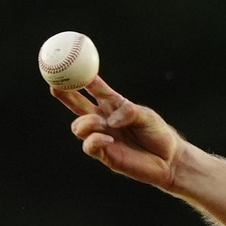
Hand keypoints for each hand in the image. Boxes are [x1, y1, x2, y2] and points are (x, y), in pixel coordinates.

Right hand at [52, 77, 183, 190]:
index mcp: (113, 105)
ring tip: (103, 123)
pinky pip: (89, 146)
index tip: (69, 66)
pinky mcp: (106, 155)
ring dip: (86, 122)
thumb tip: (109, 118)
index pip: (94, 88)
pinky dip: (95, 140)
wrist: (170, 160)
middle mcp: (104, 120)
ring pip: (79, 127)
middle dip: (65, 94)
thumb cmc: (159, 134)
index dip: (81, 78)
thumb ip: (129, 112)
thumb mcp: (147, 117)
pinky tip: (109, 139)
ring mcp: (103, 137)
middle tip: (55, 85)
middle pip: (77, 105)